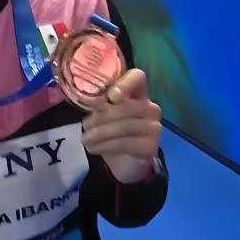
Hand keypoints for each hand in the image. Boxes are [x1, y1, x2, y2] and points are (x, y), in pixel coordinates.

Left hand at [81, 69, 161, 183]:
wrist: (123, 162)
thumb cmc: (112, 131)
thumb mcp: (104, 114)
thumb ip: (102, 104)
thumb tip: (94, 101)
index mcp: (139, 93)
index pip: (138, 77)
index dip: (125, 83)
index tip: (110, 96)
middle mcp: (151, 108)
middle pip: (126, 106)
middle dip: (102, 116)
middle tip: (84, 125)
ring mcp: (154, 128)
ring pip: (124, 126)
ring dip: (100, 133)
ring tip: (85, 139)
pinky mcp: (150, 146)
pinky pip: (124, 144)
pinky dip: (104, 146)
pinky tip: (93, 148)